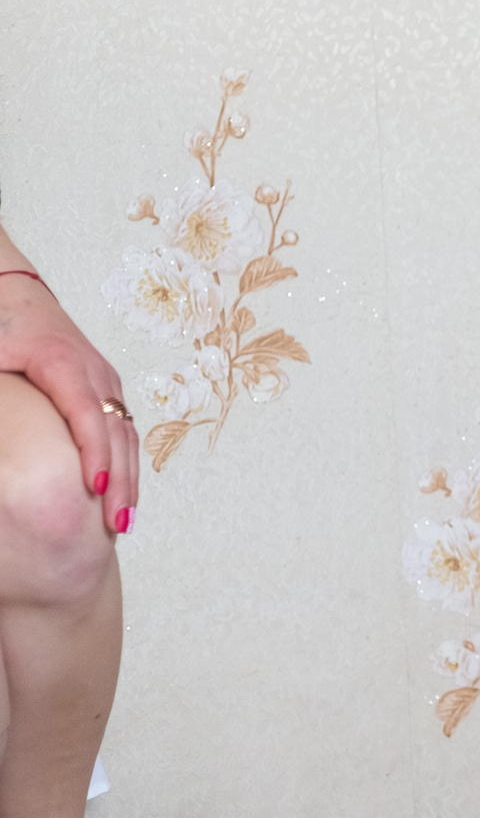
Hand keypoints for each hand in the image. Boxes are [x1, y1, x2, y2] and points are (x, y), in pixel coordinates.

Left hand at [0, 274, 137, 533]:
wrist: (13, 293)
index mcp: (64, 363)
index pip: (86, 414)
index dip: (92, 453)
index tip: (90, 490)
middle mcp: (95, 374)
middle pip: (117, 432)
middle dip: (120, 480)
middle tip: (115, 524)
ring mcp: (106, 382)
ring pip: (127, 435)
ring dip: (128, 479)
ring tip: (123, 522)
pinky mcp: (106, 389)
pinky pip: (123, 431)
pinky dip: (126, 465)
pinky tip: (122, 494)